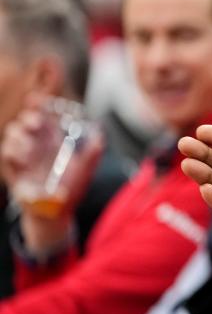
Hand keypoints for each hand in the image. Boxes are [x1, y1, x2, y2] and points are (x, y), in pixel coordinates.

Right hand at [2, 94, 102, 254]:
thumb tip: (100, 138)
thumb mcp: (85, 170)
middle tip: (37, 123)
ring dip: (19, 135)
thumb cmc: (71, 189)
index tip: (38, 99)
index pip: (43, 116)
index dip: (39, 105)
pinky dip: (13, 152)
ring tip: (30, 144)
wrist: (57, 213)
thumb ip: (92, 154)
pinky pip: (7, 155)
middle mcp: (36, 145)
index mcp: (52, 140)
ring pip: (12, 135)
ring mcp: (24, 157)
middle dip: (28, 118)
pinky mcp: (16, 171)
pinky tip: (23, 157)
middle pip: (25, 122)